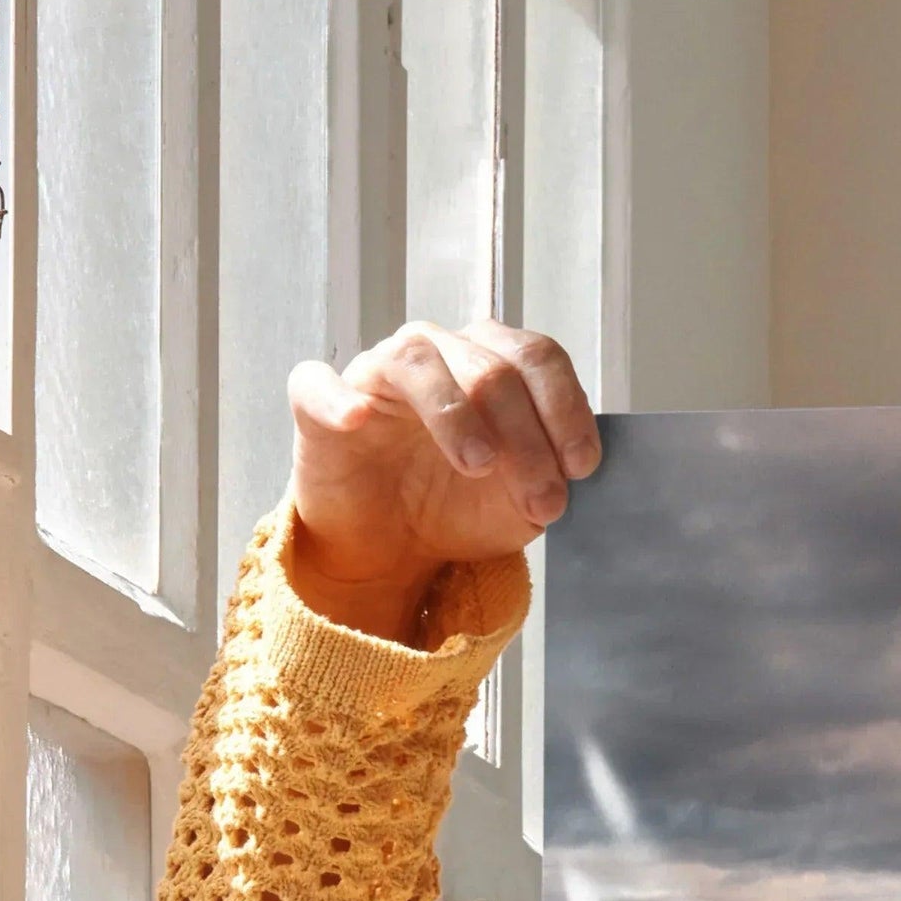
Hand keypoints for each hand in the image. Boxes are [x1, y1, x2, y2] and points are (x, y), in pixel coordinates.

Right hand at [284, 321, 599, 642]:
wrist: (393, 547)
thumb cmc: (457, 507)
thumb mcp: (521, 502)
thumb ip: (550, 477)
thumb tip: (571, 470)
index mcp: (492, 363)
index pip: (537, 358)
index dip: (565, 408)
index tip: (581, 467)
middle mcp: (438, 353)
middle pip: (491, 368)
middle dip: (526, 439)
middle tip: (542, 500)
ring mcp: (377, 372)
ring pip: (418, 362)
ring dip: (456, 415)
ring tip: (479, 466)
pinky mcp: (319, 404)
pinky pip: (318, 384)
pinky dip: (338, 398)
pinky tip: (358, 419)